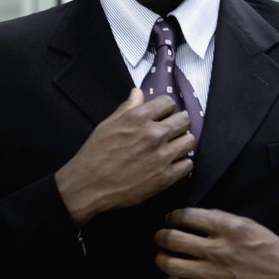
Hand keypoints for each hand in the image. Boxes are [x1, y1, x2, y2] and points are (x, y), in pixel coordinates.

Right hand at [55, 88, 194, 224]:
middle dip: (178, 124)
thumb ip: (127, 108)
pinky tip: (170, 164)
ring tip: (172, 148)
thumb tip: (138, 92)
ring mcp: (161, 156)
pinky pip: (188, 164)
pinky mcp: (165, 177)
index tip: (162, 116)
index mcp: (138, 118)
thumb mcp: (107, 125)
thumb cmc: (95, 155)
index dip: (165, 109)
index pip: (168, 102)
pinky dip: (181, 163)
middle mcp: (154, 134)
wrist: (89, 186)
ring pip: (190, 141)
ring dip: (182, 143)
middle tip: (170, 132)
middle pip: (184, 120)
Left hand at [154, 208, 278, 278]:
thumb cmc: (270, 250)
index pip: (188, 216)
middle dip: (161, 236)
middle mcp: (219, 250)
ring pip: (171, 265)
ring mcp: (215, 274)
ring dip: (160, 259)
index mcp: (229, 229)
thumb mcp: (248, 224)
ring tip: (162, 256)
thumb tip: (194, 216)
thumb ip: (221, 219)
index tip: (171, 218)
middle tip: (161, 236)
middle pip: (173, 239)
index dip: (173, 216)